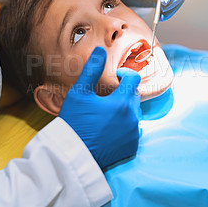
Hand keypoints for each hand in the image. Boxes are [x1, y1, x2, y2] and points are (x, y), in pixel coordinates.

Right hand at [59, 47, 141, 168]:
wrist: (73, 156)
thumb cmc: (74, 123)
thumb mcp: (79, 94)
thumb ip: (92, 70)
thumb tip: (100, 50)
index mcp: (122, 102)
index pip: (133, 79)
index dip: (125, 74)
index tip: (116, 77)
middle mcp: (132, 117)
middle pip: (134, 96)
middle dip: (124, 92)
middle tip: (107, 96)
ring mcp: (133, 133)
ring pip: (134, 113)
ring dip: (124, 109)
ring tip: (106, 113)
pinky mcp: (132, 146)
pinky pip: (133, 130)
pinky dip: (125, 126)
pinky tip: (110, 128)